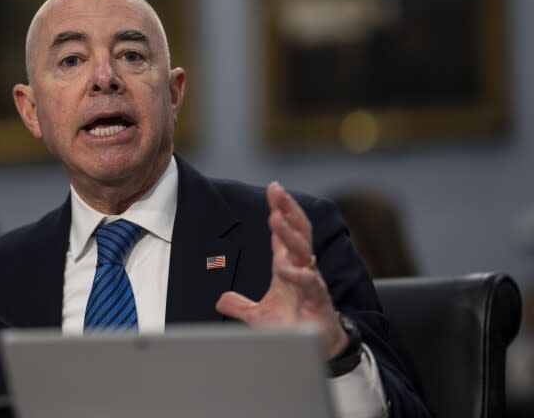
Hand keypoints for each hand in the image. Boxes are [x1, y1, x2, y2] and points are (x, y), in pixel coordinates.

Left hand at [215, 182, 347, 358]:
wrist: (317, 350)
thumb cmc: (293, 326)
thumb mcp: (258, 315)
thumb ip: (240, 305)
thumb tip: (220, 300)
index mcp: (288, 265)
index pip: (284, 231)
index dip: (279, 209)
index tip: (273, 189)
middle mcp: (301, 267)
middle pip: (297, 230)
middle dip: (287, 209)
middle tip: (277, 190)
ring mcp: (311, 281)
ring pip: (303, 250)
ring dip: (289, 233)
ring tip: (276, 217)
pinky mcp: (318, 299)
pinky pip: (309, 282)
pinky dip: (297, 274)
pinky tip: (285, 266)